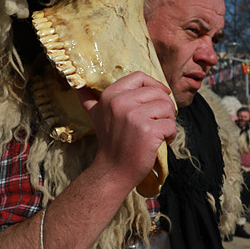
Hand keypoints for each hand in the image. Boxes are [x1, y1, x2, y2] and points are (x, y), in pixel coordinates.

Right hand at [78, 72, 176, 191]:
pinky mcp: (148, 131)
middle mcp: (121, 103)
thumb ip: (89, 100)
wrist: (113, 171)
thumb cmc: (110, 143)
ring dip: (169, 121)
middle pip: (158, 93)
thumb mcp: (96, 117)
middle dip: (166, 107)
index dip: (154, 84)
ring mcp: (134, 116)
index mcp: (110, 96)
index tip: (161, 95)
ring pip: (167, 107)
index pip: (139, 76)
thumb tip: (78, 86)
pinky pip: (171, 124)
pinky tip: (162, 142)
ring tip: (160, 132)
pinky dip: (171, 134)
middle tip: (161, 121)